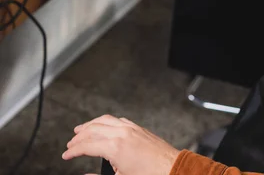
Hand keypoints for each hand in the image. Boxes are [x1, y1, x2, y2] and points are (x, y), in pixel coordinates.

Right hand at [62, 114, 179, 174]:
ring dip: (91, 124)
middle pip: (94, 129)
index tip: (66, 155)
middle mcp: (122, 133)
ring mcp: (132, 128)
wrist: (173, 170)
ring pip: (105, 120)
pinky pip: (118, 120)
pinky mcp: (139, 128)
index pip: (87, 145)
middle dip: (79, 136)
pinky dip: (106, 121)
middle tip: (71, 144)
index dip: (74, 151)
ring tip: (82, 129)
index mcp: (115, 147)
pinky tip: (104, 126)